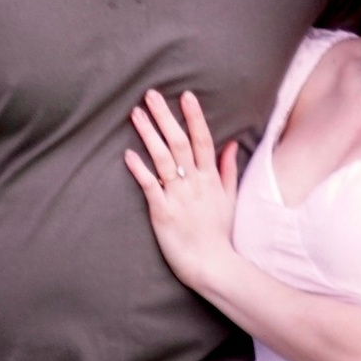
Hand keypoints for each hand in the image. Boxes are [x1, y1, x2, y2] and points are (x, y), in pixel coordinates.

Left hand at [124, 86, 241, 292]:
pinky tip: (129, 154)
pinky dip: (140, 169)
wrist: (213, 265)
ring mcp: (178, 197)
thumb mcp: (230, 198)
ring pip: (163, 159)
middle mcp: (195, 183)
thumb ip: (228, 169)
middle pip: (179, 143)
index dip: (194, 117)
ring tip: (136, 114)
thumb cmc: (220, 233)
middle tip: (151, 94)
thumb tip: (231, 143)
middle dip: (165, 117)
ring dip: (149, 135)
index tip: (186, 96)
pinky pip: (150, 186)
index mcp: (210, 178)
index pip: (203, 140)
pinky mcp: (162, 212)